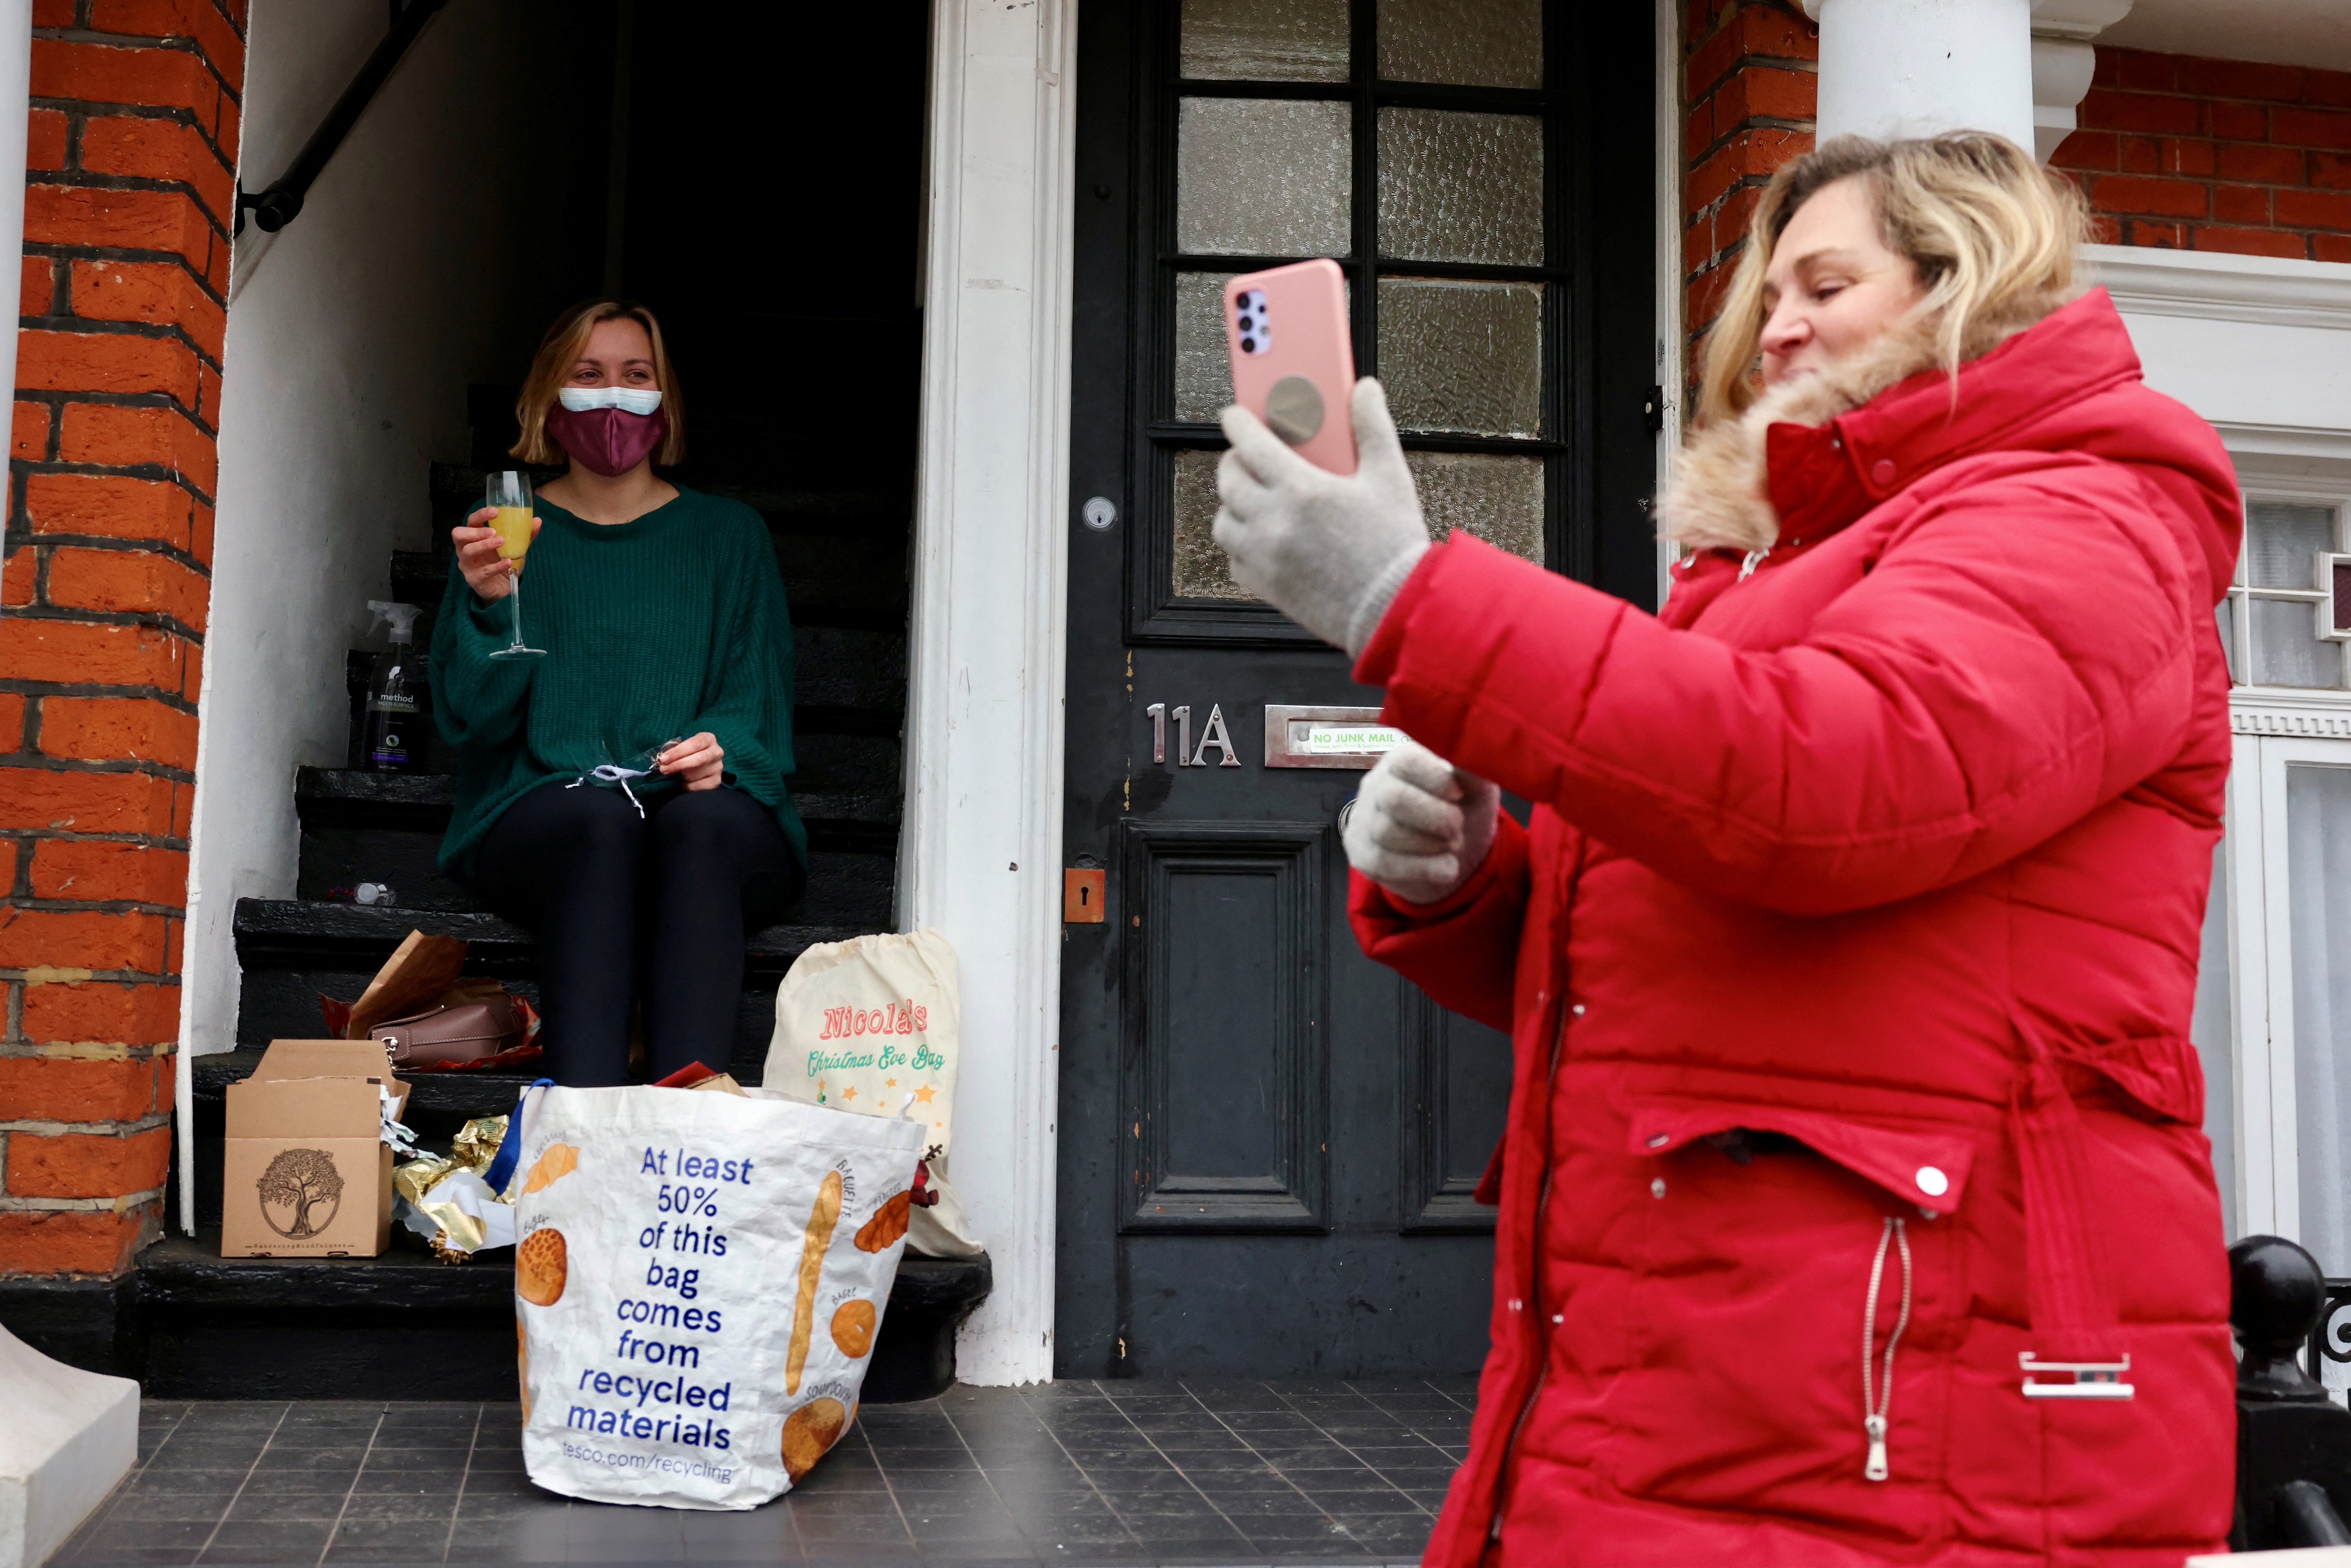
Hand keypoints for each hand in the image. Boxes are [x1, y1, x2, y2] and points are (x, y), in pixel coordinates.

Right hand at [453, 507, 537, 601]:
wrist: (504, 588)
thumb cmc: (504, 562)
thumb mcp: (515, 547)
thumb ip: (524, 535)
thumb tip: (537, 520)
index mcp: (474, 537)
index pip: (471, 521)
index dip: (480, 515)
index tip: (495, 511)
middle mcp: (466, 548)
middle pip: (459, 534)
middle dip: (476, 531)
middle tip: (494, 531)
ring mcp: (467, 564)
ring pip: (468, 551)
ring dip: (484, 545)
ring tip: (501, 542)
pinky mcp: (474, 579)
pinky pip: (483, 571)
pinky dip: (497, 565)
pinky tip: (509, 562)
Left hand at [658, 732, 724, 791]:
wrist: (703, 764)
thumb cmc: (689, 753)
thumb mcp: (684, 747)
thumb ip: (676, 751)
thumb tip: (663, 761)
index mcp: (709, 739)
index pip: (695, 744)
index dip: (678, 751)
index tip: (664, 759)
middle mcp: (717, 752)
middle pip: (699, 759)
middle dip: (678, 764)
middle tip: (664, 769)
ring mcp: (718, 767)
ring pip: (697, 774)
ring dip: (683, 776)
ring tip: (677, 776)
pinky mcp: (717, 781)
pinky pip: (700, 786)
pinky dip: (689, 786)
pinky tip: (685, 783)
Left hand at [1215, 378, 1430, 655]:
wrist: (1394, 608)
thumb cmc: (1393, 544)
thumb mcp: (1389, 477)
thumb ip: (1372, 427)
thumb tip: (1364, 388)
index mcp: (1301, 490)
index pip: (1249, 443)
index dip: (1236, 423)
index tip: (1234, 415)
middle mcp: (1273, 522)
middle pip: (1228, 480)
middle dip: (1233, 461)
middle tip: (1247, 456)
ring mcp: (1264, 557)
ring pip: (1224, 521)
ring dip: (1232, 504)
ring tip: (1253, 498)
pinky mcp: (1265, 586)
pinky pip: (1234, 558)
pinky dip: (1240, 542)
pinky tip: (1262, 535)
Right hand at [1344, 739, 1499, 905]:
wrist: (1452, 854)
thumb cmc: (1463, 811)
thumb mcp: (1477, 787)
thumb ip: (1471, 771)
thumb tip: (1461, 763)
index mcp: (1401, 760)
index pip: (1405, 760)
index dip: (1435, 778)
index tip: (1458, 794)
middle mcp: (1374, 785)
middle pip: (1393, 798)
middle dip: (1436, 817)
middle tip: (1457, 827)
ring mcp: (1363, 820)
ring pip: (1387, 832)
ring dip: (1431, 845)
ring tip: (1451, 846)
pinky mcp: (1362, 855)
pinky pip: (1385, 863)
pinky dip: (1425, 869)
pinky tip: (1446, 867)